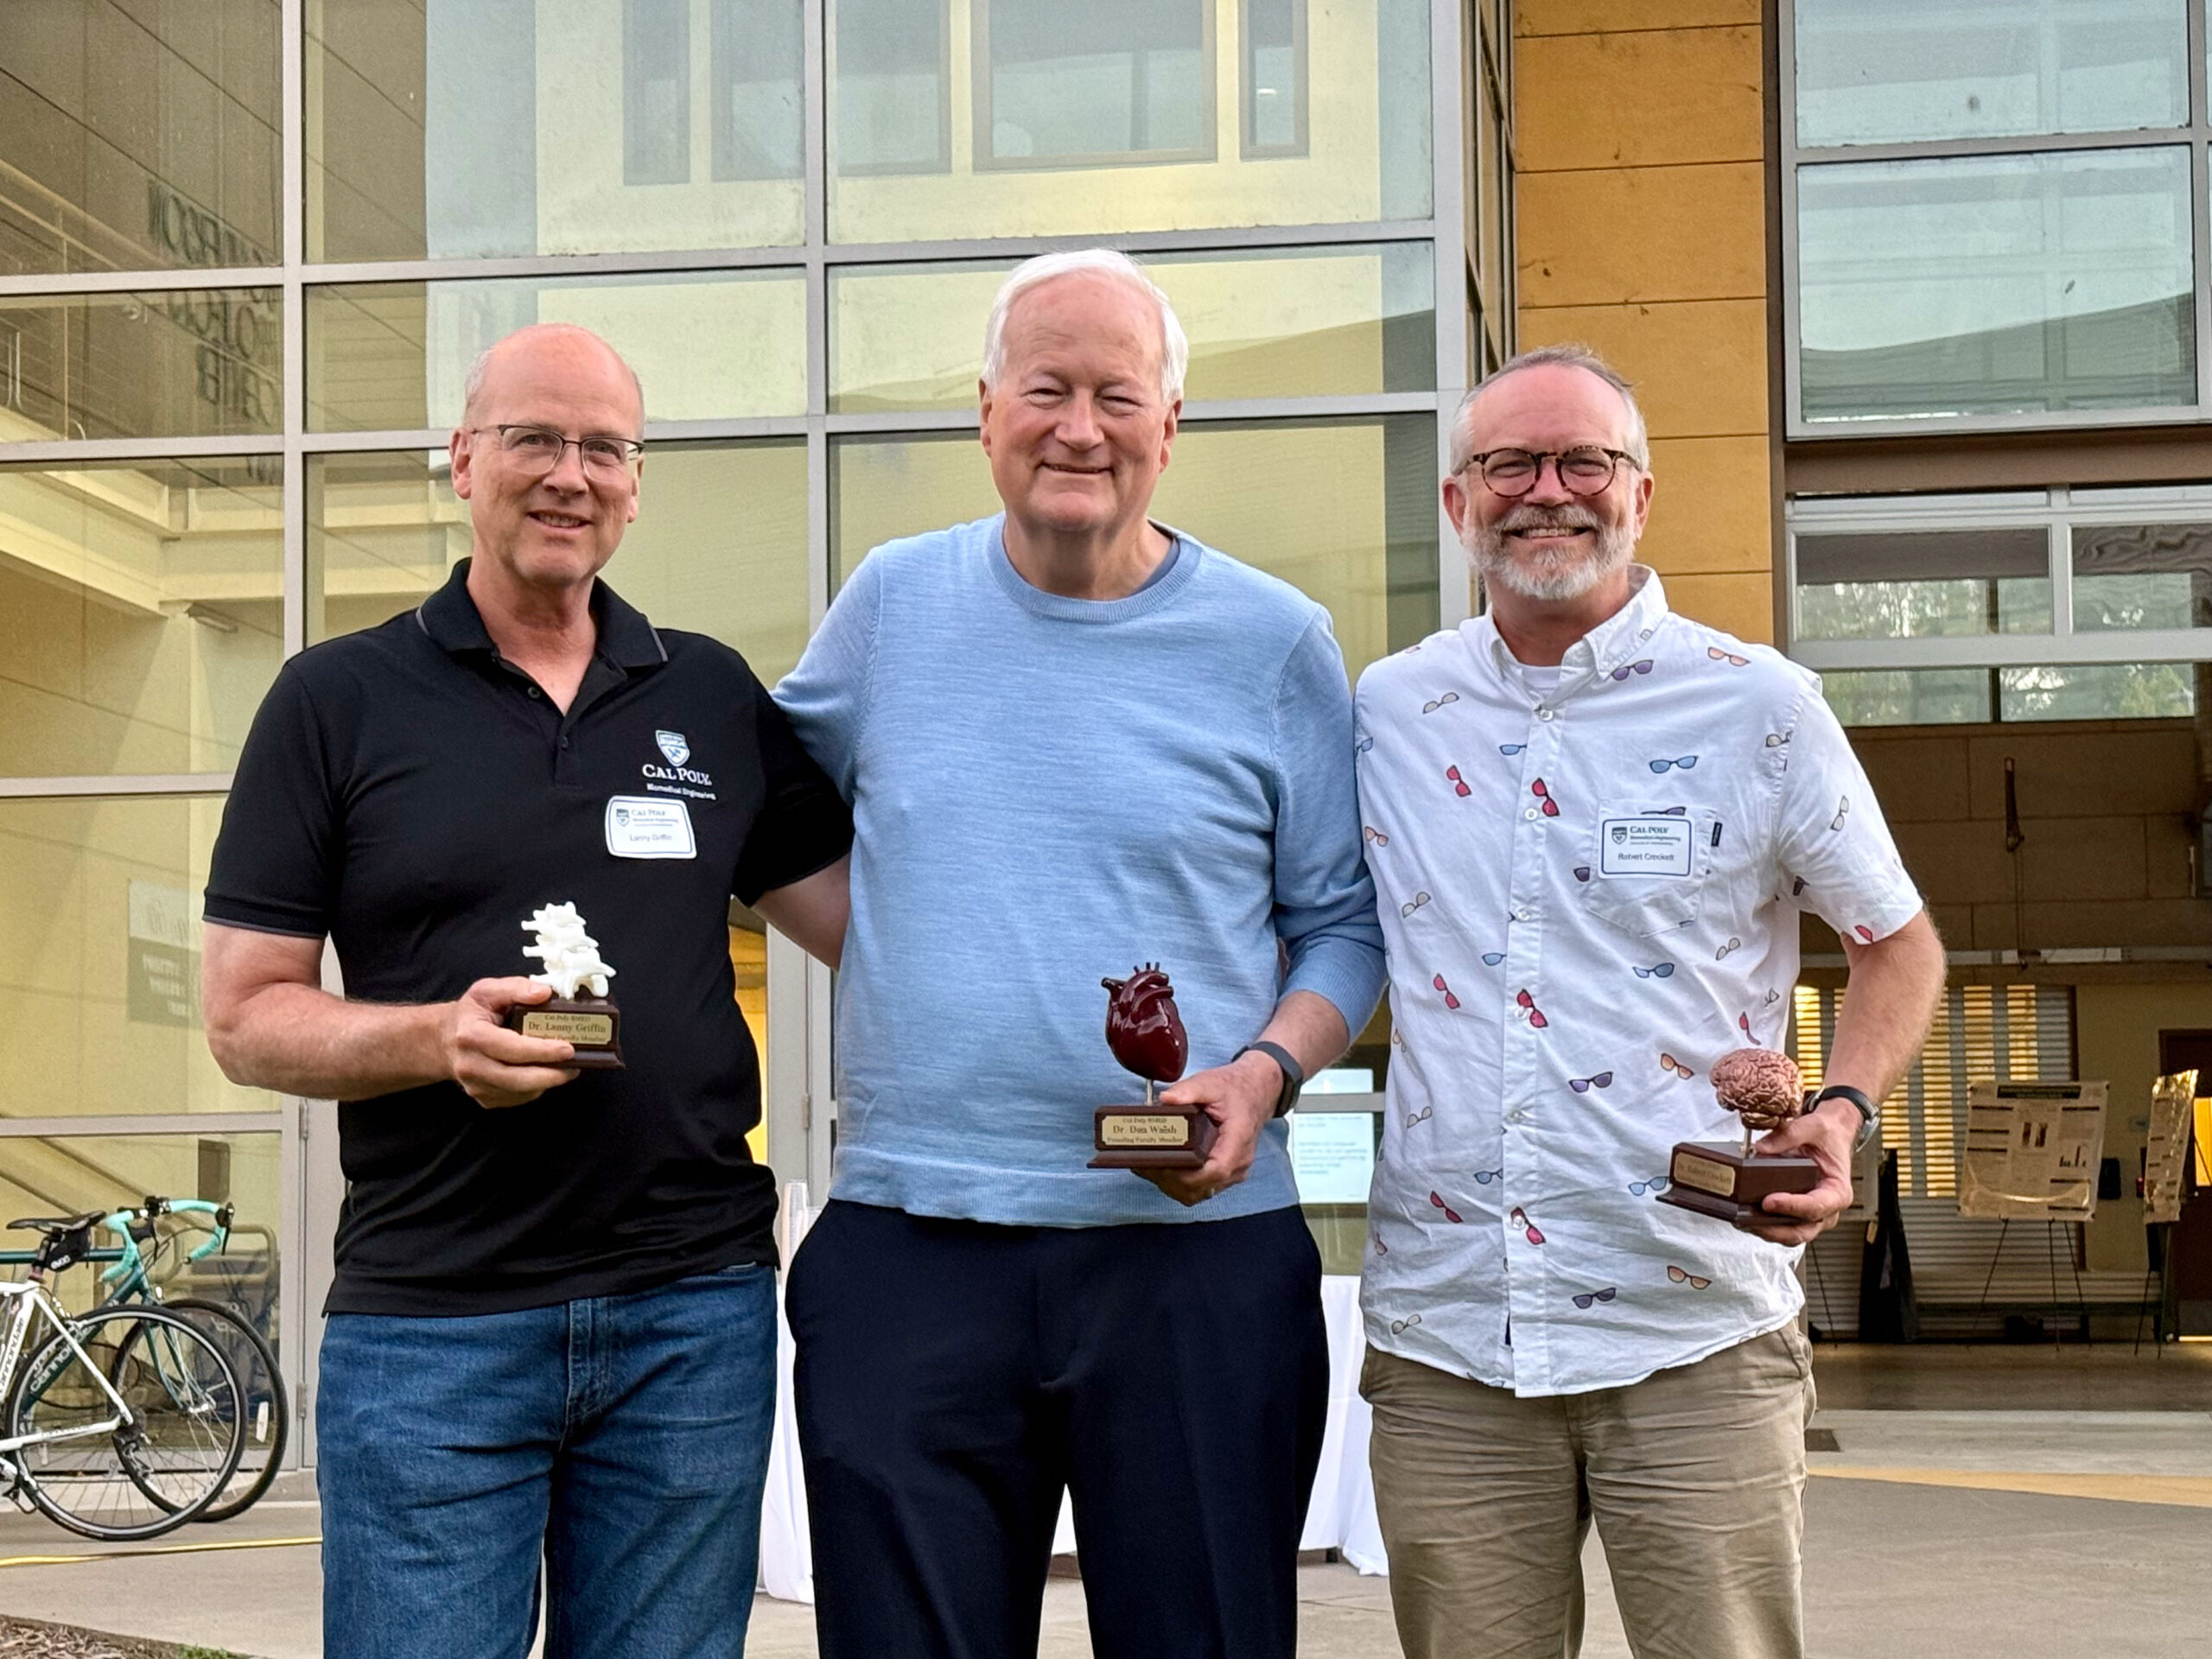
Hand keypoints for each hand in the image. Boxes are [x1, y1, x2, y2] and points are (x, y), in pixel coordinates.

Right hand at [443, 978, 579, 1108]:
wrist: (445, 1040)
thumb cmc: (471, 1014)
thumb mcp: (488, 991)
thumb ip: (516, 987)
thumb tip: (544, 993)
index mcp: (471, 1036)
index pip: (511, 1048)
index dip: (542, 1050)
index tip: (567, 1049)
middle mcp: (470, 1065)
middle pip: (517, 1079)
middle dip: (551, 1074)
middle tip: (574, 1064)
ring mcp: (475, 1086)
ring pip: (520, 1092)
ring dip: (547, 1082)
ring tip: (565, 1067)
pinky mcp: (483, 1098)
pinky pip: (517, 1099)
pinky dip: (535, 1088)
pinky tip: (544, 1073)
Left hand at [1142, 1051, 1283, 1206]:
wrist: (1254, 1093)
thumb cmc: (1234, 1091)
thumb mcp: (1210, 1083)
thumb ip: (1188, 1090)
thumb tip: (1165, 1099)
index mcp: (1238, 1140)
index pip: (1216, 1170)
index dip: (1188, 1175)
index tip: (1164, 1165)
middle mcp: (1238, 1162)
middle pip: (1204, 1187)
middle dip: (1173, 1180)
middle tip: (1148, 1163)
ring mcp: (1233, 1172)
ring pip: (1200, 1193)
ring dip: (1174, 1186)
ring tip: (1152, 1167)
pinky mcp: (1225, 1174)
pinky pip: (1202, 1189)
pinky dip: (1181, 1185)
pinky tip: (1163, 1170)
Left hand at [1739, 1099, 1859, 1244]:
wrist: (1831, 1135)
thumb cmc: (1828, 1136)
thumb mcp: (1814, 1126)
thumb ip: (1790, 1134)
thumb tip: (1762, 1148)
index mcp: (1837, 1192)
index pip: (1816, 1206)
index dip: (1792, 1206)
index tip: (1768, 1201)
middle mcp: (1827, 1209)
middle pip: (1802, 1231)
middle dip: (1773, 1229)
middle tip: (1747, 1218)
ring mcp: (1812, 1215)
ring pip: (1790, 1234)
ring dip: (1765, 1230)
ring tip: (1740, 1220)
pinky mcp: (1797, 1214)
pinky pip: (1780, 1226)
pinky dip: (1763, 1225)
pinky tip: (1743, 1216)